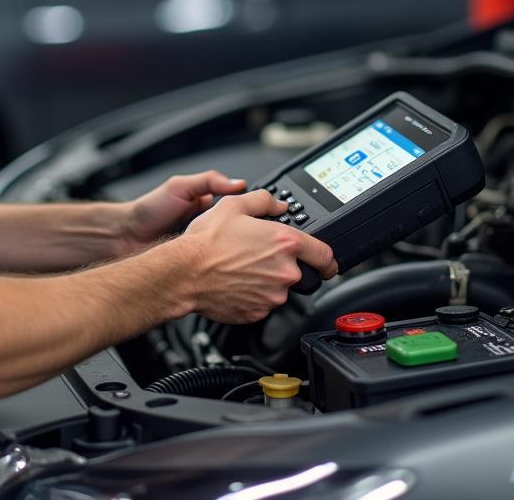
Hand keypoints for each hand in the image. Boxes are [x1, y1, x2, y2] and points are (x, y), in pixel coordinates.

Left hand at [118, 169, 247, 253]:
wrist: (126, 238)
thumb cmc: (149, 210)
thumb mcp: (179, 186)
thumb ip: (208, 181)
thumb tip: (238, 183)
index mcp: (208, 204)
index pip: (239, 207)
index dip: (249, 210)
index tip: (259, 213)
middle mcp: (209, 226)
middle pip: (237, 231)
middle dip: (243, 235)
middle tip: (245, 236)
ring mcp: (204, 247)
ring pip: (228, 250)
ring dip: (231, 251)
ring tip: (232, 251)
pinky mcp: (198, 265)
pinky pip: (214, 265)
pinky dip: (218, 266)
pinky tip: (219, 265)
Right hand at [178, 189, 336, 322]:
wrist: (185, 273)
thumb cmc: (207, 241)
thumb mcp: (234, 205)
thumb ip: (263, 201)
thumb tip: (278, 205)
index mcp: (285, 244)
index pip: (326, 256)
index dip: (328, 260)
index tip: (326, 263)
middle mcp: (284, 272)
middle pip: (301, 273)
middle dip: (287, 266)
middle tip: (262, 258)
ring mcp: (272, 296)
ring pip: (280, 289)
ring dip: (268, 280)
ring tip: (242, 268)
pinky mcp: (258, 313)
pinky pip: (264, 303)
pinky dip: (254, 294)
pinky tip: (236, 282)